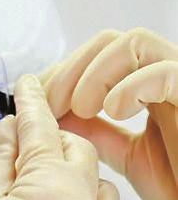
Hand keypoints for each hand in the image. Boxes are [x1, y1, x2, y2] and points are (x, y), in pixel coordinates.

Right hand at [0, 76, 124, 199]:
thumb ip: (0, 158)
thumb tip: (14, 129)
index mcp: (55, 193)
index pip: (45, 132)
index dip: (33, 104)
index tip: (31, 86)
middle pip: (82, 158)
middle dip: (53, 146)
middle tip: (22, 149)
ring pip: (101, 198)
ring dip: (74, 186)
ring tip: (37, 198)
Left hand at [42, 28, 177, 199]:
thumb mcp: (127, 157)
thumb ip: (96, 133)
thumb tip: (54, 118)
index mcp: (145, 89)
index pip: (96, 56)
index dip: (60, 73)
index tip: (35, 100)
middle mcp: (164, 78)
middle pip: (108, 42)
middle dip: (69, 70)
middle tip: (50, 104)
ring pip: (135, 43)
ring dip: (95, 74)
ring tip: (81, 108)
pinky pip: (166, 72)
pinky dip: (131, 87)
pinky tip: (114, 111)